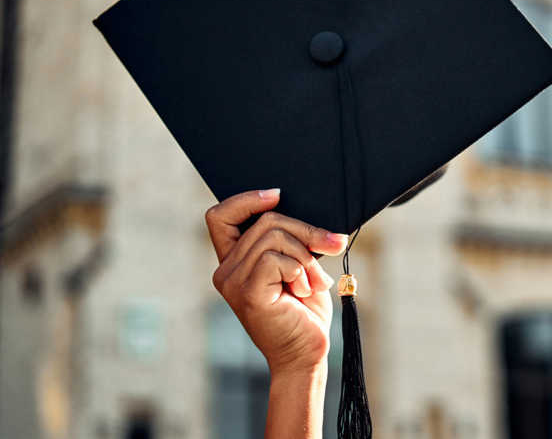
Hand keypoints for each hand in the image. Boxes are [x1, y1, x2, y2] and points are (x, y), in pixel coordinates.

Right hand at [206, 189, 348, 376]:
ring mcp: (233, 283)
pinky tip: (303, 289)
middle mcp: (226, 271)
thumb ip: (290, 242)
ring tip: (314, 280)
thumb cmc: (304, 312)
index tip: (277, 196)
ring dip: (306, 254)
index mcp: (234, 262)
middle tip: (331, 247)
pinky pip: (275, 258)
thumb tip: (304, 213)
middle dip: (305, 231)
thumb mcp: (299, 266)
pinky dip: (299, 269)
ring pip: (273, 236)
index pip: (220, 216)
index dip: (246, 199)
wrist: (307, 355)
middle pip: (264, 221)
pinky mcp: (247, 293)